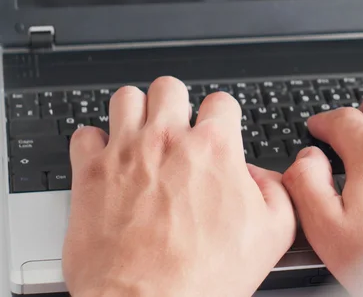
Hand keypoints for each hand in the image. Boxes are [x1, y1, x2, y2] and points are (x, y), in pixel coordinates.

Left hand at [63, 77, 295, 296]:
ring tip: (140, 133)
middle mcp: (168, 140)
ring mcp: (126, 153)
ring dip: (135, 112)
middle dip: (176, 103)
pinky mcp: (90, 174)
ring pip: (125, 98)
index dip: (223, 115)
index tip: (217, 128)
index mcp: (213, 149)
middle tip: (176, 128)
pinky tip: (106, 158)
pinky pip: (85, 135)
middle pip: (169, 87)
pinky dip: (94, 143)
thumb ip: (276, 191)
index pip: (221, 101)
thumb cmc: (203, 277)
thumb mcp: (272, 235)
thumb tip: (261, 176)